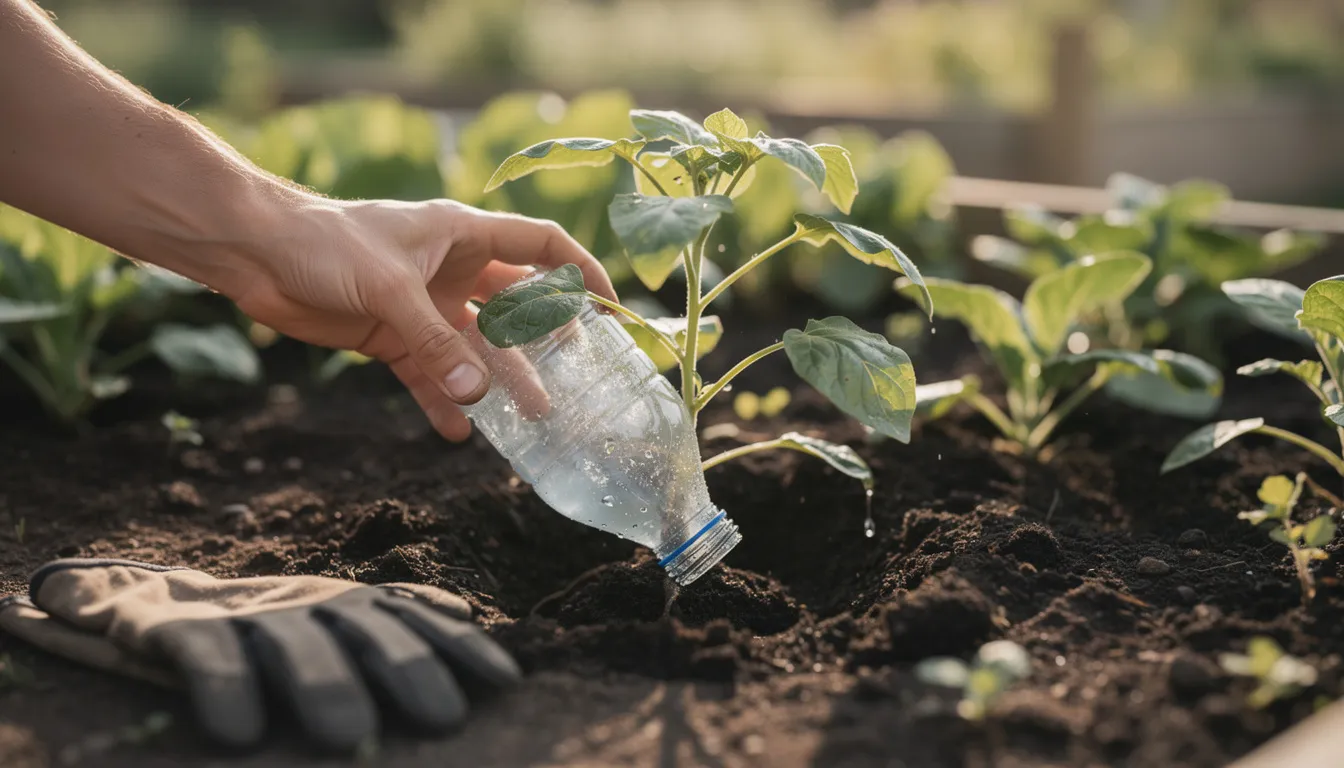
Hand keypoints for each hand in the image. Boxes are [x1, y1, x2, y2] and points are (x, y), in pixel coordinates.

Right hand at [0, 559, 522, 751]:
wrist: (155, 603)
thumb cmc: (268, 625)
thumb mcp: (334, 618)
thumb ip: (396, 615)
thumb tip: (463, 615)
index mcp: (348, 603)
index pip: (417, 620)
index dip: (461, 649)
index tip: (507, 683)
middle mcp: (307, 604)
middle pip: (366, 632)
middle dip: (408, 671)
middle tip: (445, 719)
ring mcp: (246, 616)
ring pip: (293, 646)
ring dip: (324, 686)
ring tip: (350, 737)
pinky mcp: (180, 633)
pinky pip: (206, 659)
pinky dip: (225, 689)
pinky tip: (240, 732)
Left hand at [229, 197, 617, 440]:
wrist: (256, 252)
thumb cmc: (325, 242)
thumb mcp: (389, 287)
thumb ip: (436, 342)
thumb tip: (479, 394)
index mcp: (463, 235)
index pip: (539, 247)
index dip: (580, 271)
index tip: (610, 307)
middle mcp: (452, 269)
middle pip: (516, 306)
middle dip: (546, 341)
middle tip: (575, 378)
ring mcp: (423, 305)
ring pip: (476, 348)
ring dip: (501, 381)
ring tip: (532, 418)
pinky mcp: (391, 336)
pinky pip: (429, 373)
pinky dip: (443, 400)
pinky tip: (461, 431)